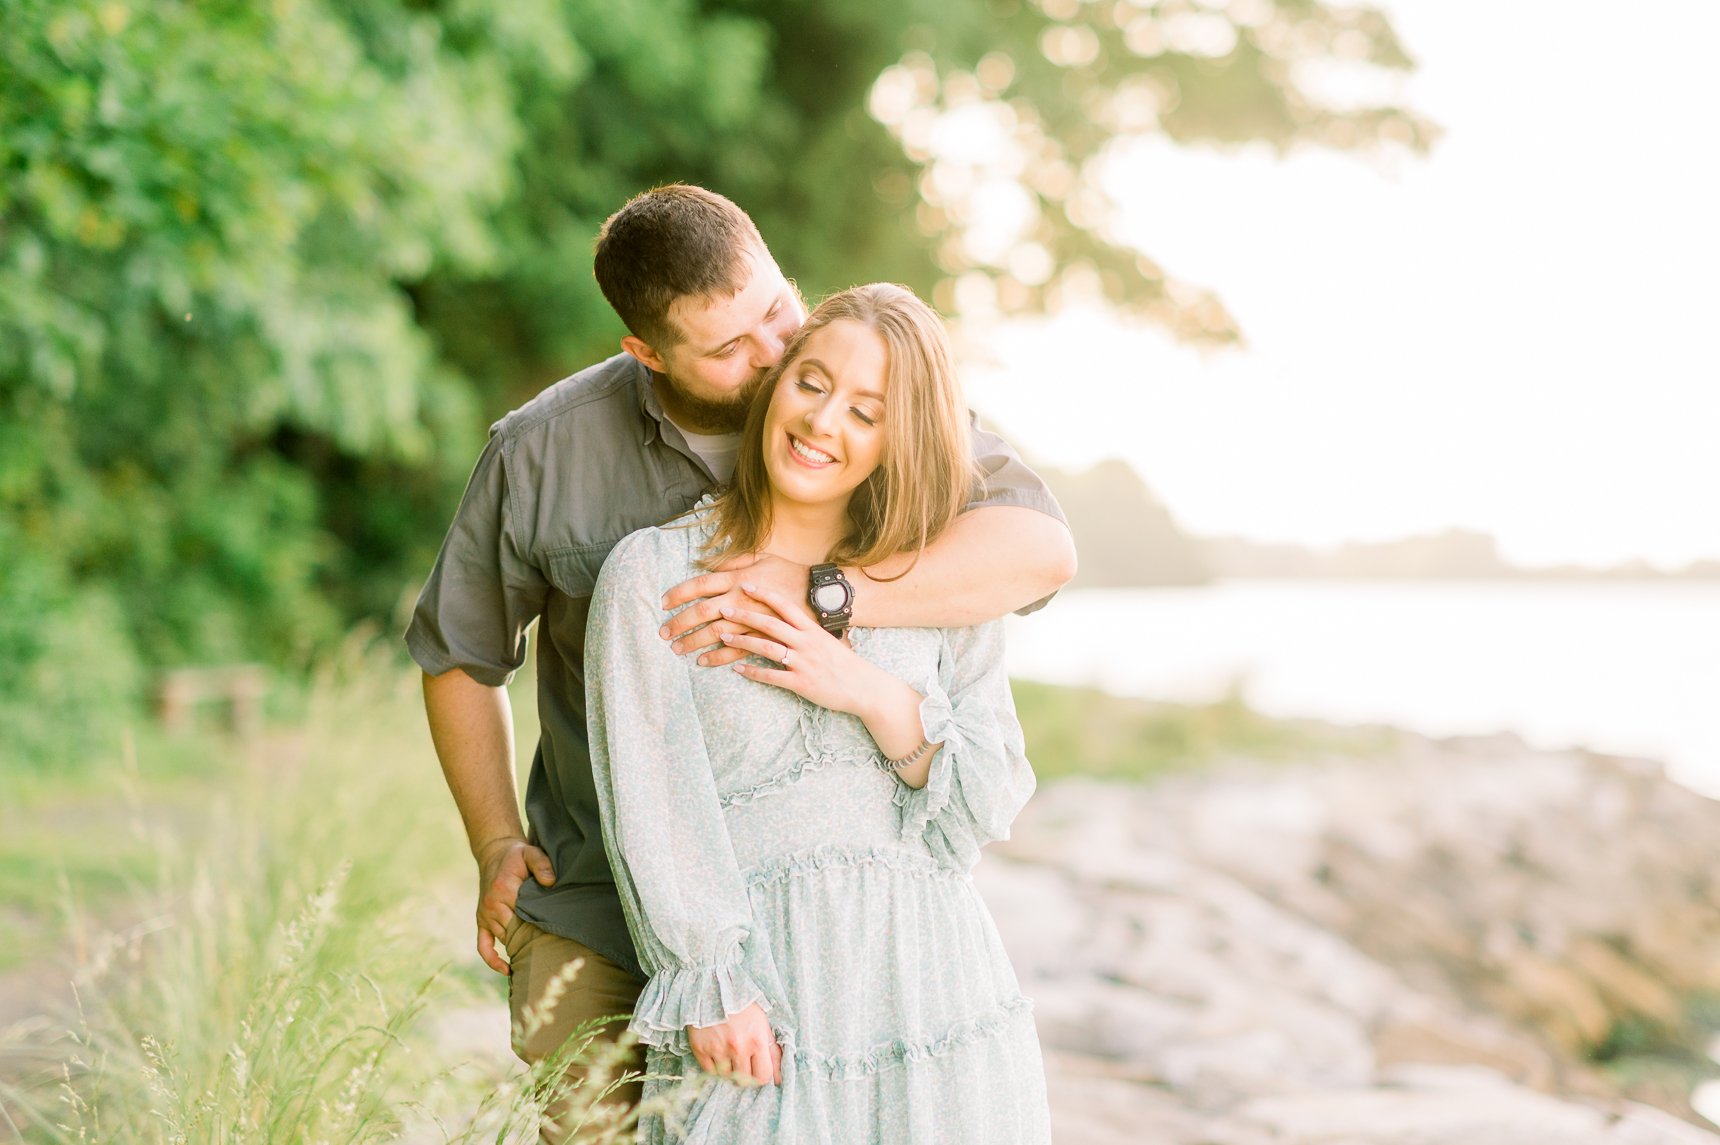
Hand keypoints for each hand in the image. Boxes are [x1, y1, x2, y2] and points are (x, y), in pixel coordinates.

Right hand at [474, 836, 555, 974]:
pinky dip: (492, 959)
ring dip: (518, 949)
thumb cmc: (517, 855)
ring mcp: (485, 915)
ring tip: (540, 959)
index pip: (525, 914)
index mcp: (505, 889)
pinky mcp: (481, 921)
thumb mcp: (531, 852)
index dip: (541, 924)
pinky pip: (483, 945)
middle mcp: (492, 905)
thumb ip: (542, 864)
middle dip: (532, 939)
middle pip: (515, 930)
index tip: (557, 933)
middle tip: (553, 950)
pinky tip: (507, 970)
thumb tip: (551, 883)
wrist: (495, 853)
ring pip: (504, 939)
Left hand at [659, 553, 812, 666]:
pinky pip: (742, 653)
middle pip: (706, 612)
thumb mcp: (766, 558)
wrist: (827, 597)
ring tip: (681, 651)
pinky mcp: (771, 642)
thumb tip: (711, 562)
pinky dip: (723, 658)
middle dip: (682, 623)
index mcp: (743, 579)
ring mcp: (758, 623)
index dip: (680, 593)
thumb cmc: (794, 576)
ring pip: (721, 636)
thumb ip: (738, 559)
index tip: (664, 602)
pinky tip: (707, 662)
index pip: (703, 584)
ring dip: (698, 643)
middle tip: (664, 633)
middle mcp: (748, 601)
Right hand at [688, 1002, 780, 1085]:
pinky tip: (717, 1054)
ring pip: (727, 1076)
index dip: (762, 1077)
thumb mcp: (762, 1022)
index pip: (763, 1076)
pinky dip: (714, 1067)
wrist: (712, 986)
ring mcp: (717, 1049)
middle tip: (743, 1063)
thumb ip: (772, 1050)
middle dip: (746, 1075)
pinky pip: (710, 1071)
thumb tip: (779, 1078)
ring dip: (730, 1070)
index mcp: (757, 1040)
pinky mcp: (700, 1048)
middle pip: (744, 1079)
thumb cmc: (741, 1004)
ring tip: (729, 1055)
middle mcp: (738, 1047)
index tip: (758, 1072)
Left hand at [719, 581, 877, 714]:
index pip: (785, 606)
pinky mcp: (801, 683)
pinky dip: (752, 672)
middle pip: (770, 624)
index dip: (764, 594)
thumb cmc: (846, 664)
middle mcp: (806, 642)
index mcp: (813, 629)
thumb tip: (792, 619)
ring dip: (742, 641)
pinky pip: (771, 676)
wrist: (865, 687)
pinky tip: (737, 669)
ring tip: (723, 637)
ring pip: (766, 648)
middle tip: (723, 610)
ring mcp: (803, 662)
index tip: (745, 585)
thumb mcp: (829, 640)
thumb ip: (810, 630)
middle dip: (744, 615)